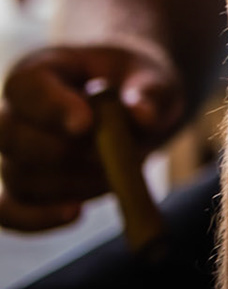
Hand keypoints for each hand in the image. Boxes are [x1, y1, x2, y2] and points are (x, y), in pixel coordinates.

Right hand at [0, 45, 181, 230]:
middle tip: (109, 155)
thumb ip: (150, 92)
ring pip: (21, 178)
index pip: (27, 88)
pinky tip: (75, 213)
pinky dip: (39, 218)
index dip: (52, 108)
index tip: (87, 124)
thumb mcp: (153, 76)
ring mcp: (14, 153)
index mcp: (40, 70)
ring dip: (70, 184)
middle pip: (12, 138)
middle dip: (63, 152)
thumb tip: (143, 117)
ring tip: (115, 173)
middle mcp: (14, 111)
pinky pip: (12, 211)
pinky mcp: (22, 187)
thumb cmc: (135, 83)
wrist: (130, 105)